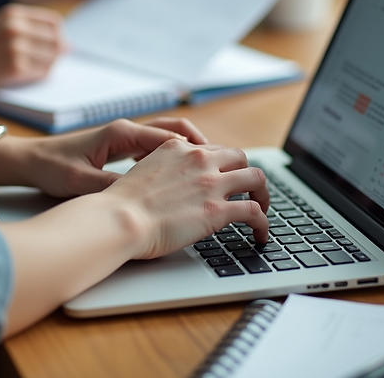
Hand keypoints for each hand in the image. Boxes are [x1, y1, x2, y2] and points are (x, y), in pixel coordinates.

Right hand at [0, 3, 64, 90]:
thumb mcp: (0, 25)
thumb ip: (28, 27)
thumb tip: (65, 43)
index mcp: (14, 13)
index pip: (53, 22)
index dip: (58, 35)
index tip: (55, 44)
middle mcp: (17, 28)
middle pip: (56, 41)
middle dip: (56, 52)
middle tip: (47, 60)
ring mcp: (16, 47)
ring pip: (52, 58)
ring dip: (48, 65)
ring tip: (33, 67)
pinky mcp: (15, 67)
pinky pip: (42, 72)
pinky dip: (39, 75)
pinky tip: (27, 74)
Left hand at [0, 118, 207, 196]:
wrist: (27, 161)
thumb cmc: (51, 168)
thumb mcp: (82, 182)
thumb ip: (114, 188)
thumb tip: (142, 197)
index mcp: (122, 134)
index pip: (170, 137)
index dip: (198, 151)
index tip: (219, 167)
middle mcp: (127, 130)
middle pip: (177, 130)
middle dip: (203, 146)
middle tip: (226, 166)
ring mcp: (124, 137)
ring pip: (169, 137)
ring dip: (191, 149)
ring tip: (211, 170)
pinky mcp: (120, 147)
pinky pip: (156, 147)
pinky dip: (174, 156)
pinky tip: (182, 176)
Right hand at [103, 139, 270, 259]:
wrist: (119, 219)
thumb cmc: (122, 204)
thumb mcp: (144, 171)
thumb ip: (165, 171)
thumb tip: (172, 185)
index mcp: (178, 149)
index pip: (214, 150)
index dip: (224, 165)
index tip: (226, 179)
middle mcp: (198, 160)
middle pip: (240, 157)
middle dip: (247, 174)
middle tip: (249, 191)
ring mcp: (211, 184)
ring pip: (256, 178)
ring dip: (263, 195)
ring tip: (263, 210)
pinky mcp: (217, 211)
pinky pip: (254, 212)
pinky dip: (264, 224)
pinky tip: (261, 235)